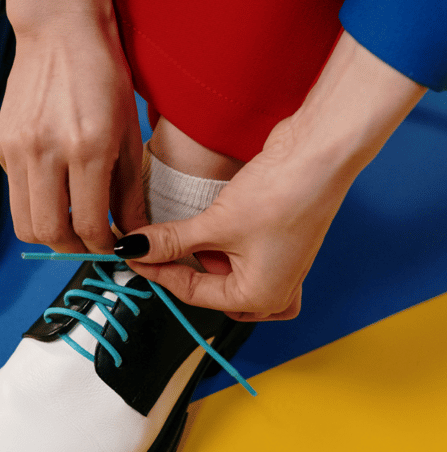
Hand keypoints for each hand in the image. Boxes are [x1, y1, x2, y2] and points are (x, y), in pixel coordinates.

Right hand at [0, 0, 145, 253]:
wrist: (59, 27)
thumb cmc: (103, 74)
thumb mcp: (128, 131)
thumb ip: (129, 191)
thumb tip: (132, 234)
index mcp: (87, 148)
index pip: (90, 224)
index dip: (103, 246)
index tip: (113, 245)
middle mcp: (46, 152)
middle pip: (50, 234)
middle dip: (74, 249)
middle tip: (91, 242)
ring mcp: (17, 150)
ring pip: (26, 223)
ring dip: (50, 234)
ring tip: (73, 224)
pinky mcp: (2, 146)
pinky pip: (17, 195)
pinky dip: (37, 204)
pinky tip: (56, 188)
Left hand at [122, 33, 425, 318]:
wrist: (320, 154)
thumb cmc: (282, 194)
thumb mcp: (215, 224)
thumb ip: (171, 242)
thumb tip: (135, 250)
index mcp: (261, 297)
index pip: (192, 292)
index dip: (157, 271)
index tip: (132, 255)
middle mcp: (275, 291)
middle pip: (211, 289)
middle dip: (182, 267)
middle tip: (152, 246)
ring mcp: (281, 268)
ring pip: (226, 274)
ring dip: (203, 256)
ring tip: (186, 231)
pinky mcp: (280, 245)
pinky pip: (242, 258)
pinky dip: (222, 248)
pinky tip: (213, 228)